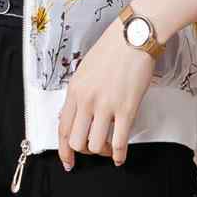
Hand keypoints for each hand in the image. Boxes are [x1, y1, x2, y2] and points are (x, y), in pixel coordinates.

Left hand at [57, 14, 155, 169]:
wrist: (134, 36)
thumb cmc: (112, 48)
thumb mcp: (85, 69)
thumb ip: (78, 93)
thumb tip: (73, 115)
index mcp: (75, 89)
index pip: (63, 128)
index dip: (64, 150)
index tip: (68, 160)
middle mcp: (87, 100)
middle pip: (76, 141)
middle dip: (83, 151)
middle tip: (92, 150)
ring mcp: (106, 106)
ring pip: (95, 145)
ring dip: (102, 151)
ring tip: (108, 147)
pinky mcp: (126, 109)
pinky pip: (119, 142)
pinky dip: (118, 155)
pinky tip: (120, 156)